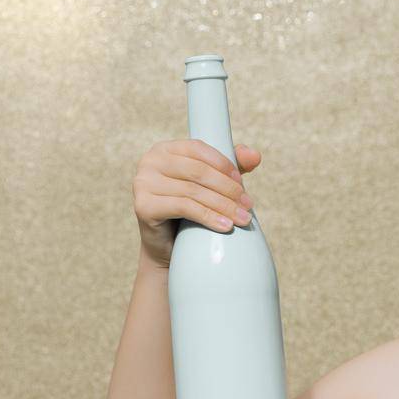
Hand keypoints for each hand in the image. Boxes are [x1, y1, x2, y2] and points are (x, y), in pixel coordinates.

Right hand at [132, 139, 263, 268]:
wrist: (168, 250)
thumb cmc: (190, 214)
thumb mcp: (211, 187)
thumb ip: (230, 168)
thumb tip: (255, 154)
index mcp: (165, 150)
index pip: (198, 149)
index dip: (223, 164)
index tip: (242, 184)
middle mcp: (150, 161)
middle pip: (197, 171)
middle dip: (227, 189)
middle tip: (248, 206)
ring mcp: (142, 183)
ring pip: (193, 190)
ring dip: (223, 205)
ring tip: (243, 219)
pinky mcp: (143, 206)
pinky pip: (183, 207)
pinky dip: (208, 216)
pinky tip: (226, 226)